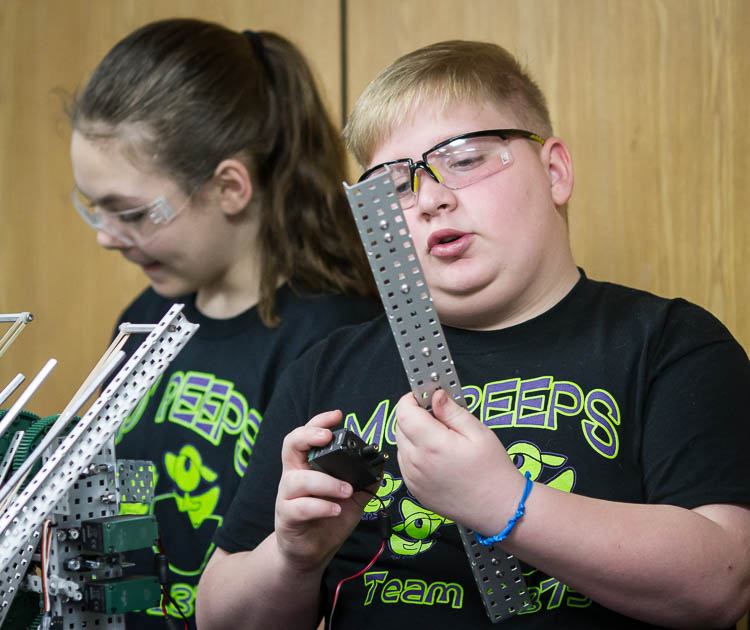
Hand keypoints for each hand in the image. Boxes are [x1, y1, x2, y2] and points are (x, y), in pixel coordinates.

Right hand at [274, 410, 370, 571]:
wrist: (311, 552)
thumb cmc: (329, 518)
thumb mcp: (352, 497)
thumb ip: (364, 480)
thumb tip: (380, 466)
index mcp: (308, 465)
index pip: (307, 436)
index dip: (319, 422)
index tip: (337, 416)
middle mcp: (294, 475)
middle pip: (291, 445)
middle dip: (309, 436)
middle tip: (328, 437)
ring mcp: (288, 496)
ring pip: (298, 480)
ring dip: (326, 482)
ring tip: (347, 490)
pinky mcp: (287, 517)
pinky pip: (299, 507)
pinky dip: (320, 506)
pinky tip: (335, 509)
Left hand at [395, 389, 525, 533]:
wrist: (499, 509)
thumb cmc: (493, 471)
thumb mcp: (478, 432)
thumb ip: (452, 411)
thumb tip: (436, 395)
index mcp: (431, 445)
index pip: (403, 411)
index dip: (412, 399)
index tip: (426, 396)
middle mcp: (416, 463)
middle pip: (400, 426)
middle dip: (414, 415)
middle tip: (440, 417)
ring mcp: (412, 479)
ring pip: (401, 444)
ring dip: (414, 435)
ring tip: (442, 439)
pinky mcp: (414, 490)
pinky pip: (406, 463)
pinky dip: (415, 453)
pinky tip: (438, 456)